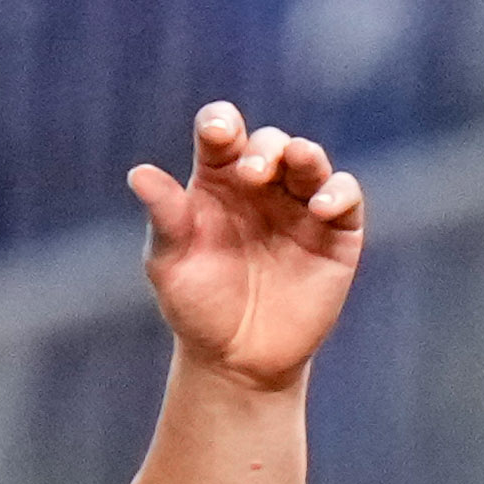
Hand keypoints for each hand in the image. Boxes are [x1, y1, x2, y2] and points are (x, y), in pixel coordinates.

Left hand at [130, 102, 364, 393]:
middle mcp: (262, 185)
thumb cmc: (197, 307)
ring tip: (295, 162)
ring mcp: (301, 206)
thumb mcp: (171, 263)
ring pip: (309, 160)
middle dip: (264, 149)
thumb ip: (164, 217)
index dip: (221, 123)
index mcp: (218, 180)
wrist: (238, 360)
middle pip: (269, 142)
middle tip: (252, 175)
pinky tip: (319, 207)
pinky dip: (338, 192)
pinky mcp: (336, 233)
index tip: (217, 133)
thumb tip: (138, 172)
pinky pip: (345, 195)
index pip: (221, 134)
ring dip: (304, 154)